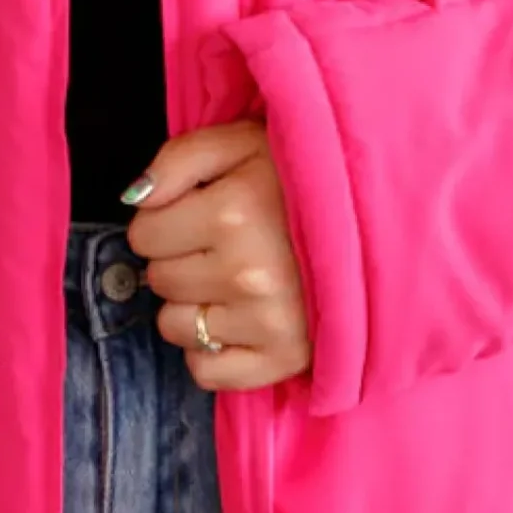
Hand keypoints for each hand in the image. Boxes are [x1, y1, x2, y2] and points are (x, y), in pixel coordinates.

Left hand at [124, 120, 312, 390]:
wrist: (378, 217)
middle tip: (220, 244)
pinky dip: (210, 350)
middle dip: (179, 258)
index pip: (143, 235)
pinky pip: (205, 371)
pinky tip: (238, 319)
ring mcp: (267, 322)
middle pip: (158, 279)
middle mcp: (247, 273)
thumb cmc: (301, 177)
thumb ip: (179, 158)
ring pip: (174, 326)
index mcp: (233, 213)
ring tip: (233, 279)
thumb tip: (134, 199)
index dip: (164, 220)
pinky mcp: (284, 359)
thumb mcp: (242, 141)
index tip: (197, 213)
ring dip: (192, 304)